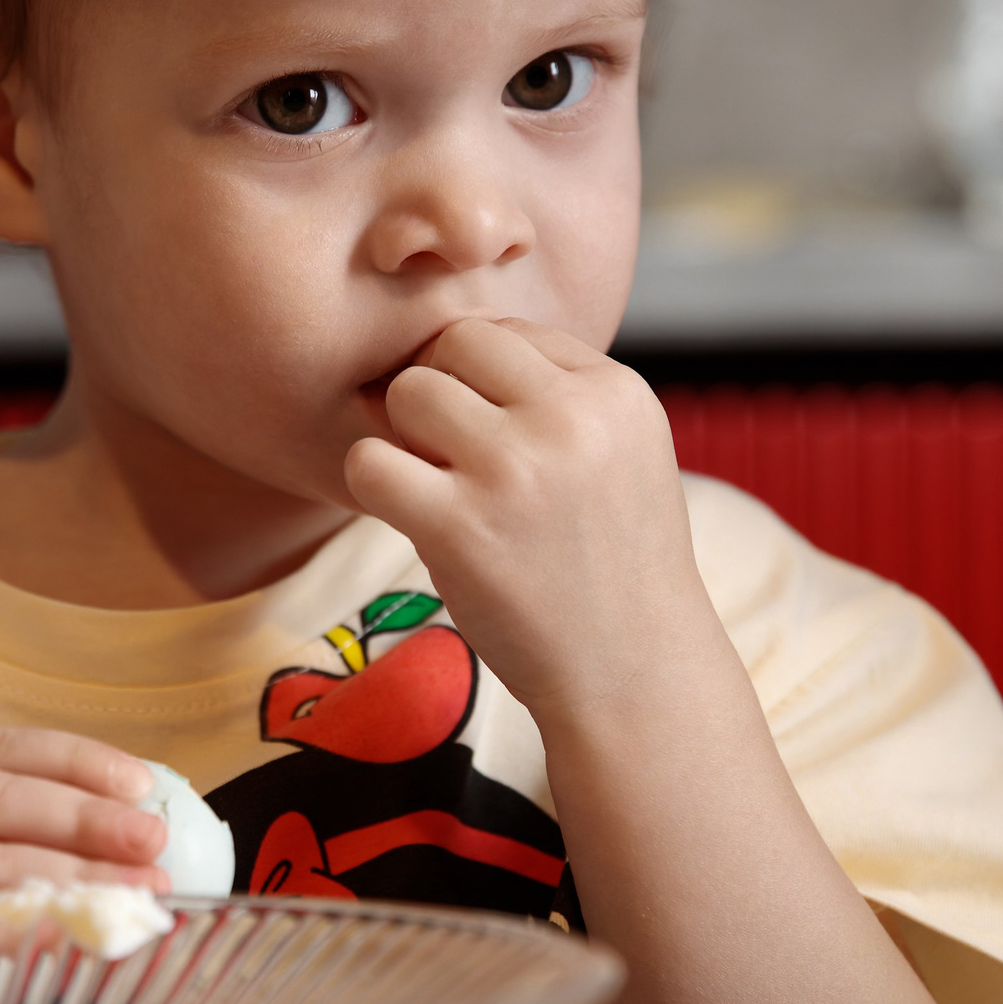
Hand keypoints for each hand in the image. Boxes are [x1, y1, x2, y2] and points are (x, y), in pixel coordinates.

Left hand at [342, 317, 714, 719]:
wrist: (633, 671)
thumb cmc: (615, 562)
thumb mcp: (626, 453)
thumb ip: (562, 394)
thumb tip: (454, 344)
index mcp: (617, 392)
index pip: (511, 332)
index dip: (483, 380)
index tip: (494, 435)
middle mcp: (570, 419)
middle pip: (454, 346)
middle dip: (441, 393)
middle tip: (453, 456)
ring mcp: (513, 470)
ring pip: (410, 394)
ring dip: (408, 438)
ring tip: (441, 488)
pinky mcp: (459, 527)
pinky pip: (370, 462)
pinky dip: (374, 483)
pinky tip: (409, 512)